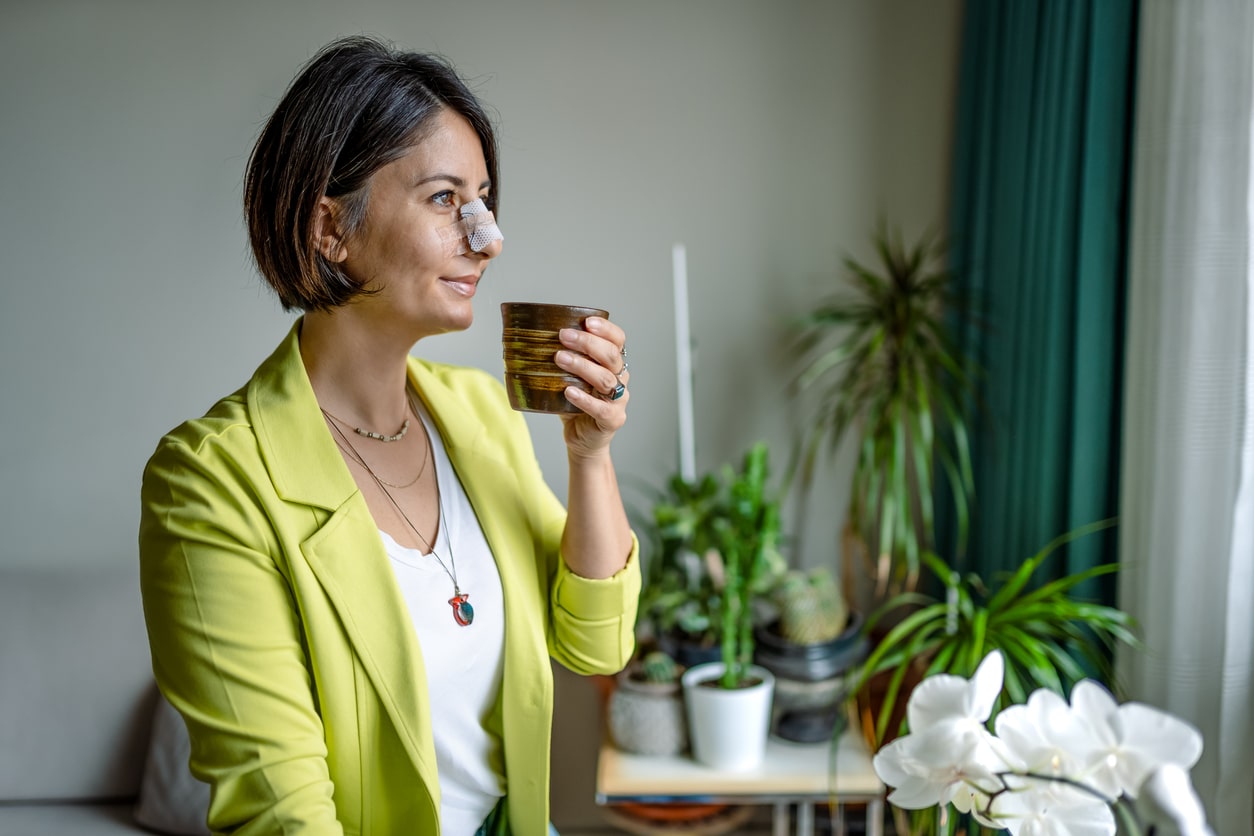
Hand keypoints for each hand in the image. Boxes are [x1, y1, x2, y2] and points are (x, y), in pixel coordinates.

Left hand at [553, 316, 628, 458]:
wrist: (582, 439)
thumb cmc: (574, 403)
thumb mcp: (568, 377)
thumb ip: (561, 359)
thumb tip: (528, 338)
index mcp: (612, 364)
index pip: (618, 340)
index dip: (605, 329)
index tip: (586, 322)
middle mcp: (620, 379)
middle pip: (612, 356)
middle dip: (588, 343)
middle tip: (563, 336)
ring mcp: (619, 400)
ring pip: (606, 379)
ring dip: (582, 366)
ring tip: (560, 358)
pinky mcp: (613, 419)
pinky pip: (602, 408)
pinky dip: (585, 398)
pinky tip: (568, 391)